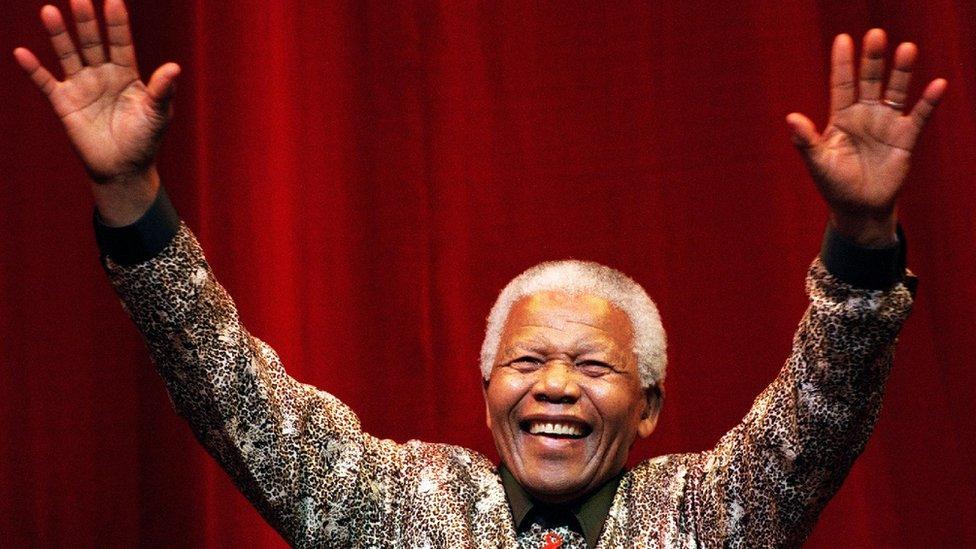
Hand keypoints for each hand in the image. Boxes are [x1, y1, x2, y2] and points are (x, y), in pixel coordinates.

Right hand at [14, 0, 179, 222]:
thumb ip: (162, 90)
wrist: (124, 169)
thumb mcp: (157, 114)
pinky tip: (22, 53)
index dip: (117, 23)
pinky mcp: (64, 103)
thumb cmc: (145, 140)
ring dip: (59, 35)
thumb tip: (175, 67)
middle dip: (87, 22)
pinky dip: (34, 69)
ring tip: (50, 11)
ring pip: (68, 54)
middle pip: (93, 42)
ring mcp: (82, 86)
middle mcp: (103, 74)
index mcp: (127, 74)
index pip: (121, 43)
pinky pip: (46, 82)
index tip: (113, 1)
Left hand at [786, 29, 946, 245]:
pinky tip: (937, 85)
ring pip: (895, 91)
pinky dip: (928, 102)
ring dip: (901, 72)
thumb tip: (790, 117)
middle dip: (872, 59)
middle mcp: (864, 115)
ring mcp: (886, 124)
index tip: (843, 39)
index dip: (842, 63)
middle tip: (876, 34)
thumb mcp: (817, 163)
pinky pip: (919, 116)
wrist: (859, 209)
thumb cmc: (835, 186)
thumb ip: (805, 140)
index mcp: (840, 118)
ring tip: (906, 49)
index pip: (841, 84)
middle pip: (869, 80)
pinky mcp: (905, 138)